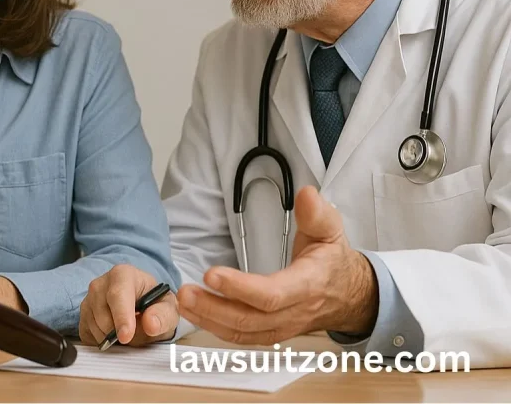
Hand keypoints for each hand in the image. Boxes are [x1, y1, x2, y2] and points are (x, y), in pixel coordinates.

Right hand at [79, 264, 178, 347]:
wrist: (142, 305)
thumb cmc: (154, 304)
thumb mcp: (167, 309)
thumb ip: (163, 316)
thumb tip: (151, 324)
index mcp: (123, 274)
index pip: (117, 295)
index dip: (121, 317)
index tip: (126, 337)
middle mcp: (100, 284)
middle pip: (103, 315)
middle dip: (120, 333)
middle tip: (137, 335)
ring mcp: (88, 299)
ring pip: (95, 327)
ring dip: (112, 338)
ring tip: (127, 331)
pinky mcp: (82, 315)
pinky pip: (88, 335)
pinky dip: (102, 341)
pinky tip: (115, 333)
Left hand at [177, 185, 378, 344]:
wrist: (349, 295)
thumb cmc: (333, 261)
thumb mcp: (331, 231)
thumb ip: (317, 214)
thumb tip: (307, 194)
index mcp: (307, 285)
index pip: (272, 294)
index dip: (240, 288)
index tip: (211, 274)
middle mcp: (293, 312)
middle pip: (250, 319)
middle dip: (214, 307)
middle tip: (185, 291)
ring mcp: (282, 327)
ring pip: (242, 332)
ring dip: (209, 320)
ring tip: (182, 302)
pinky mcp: (271, 333)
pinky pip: (242, 337)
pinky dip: (216, 329)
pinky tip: (195, 314)